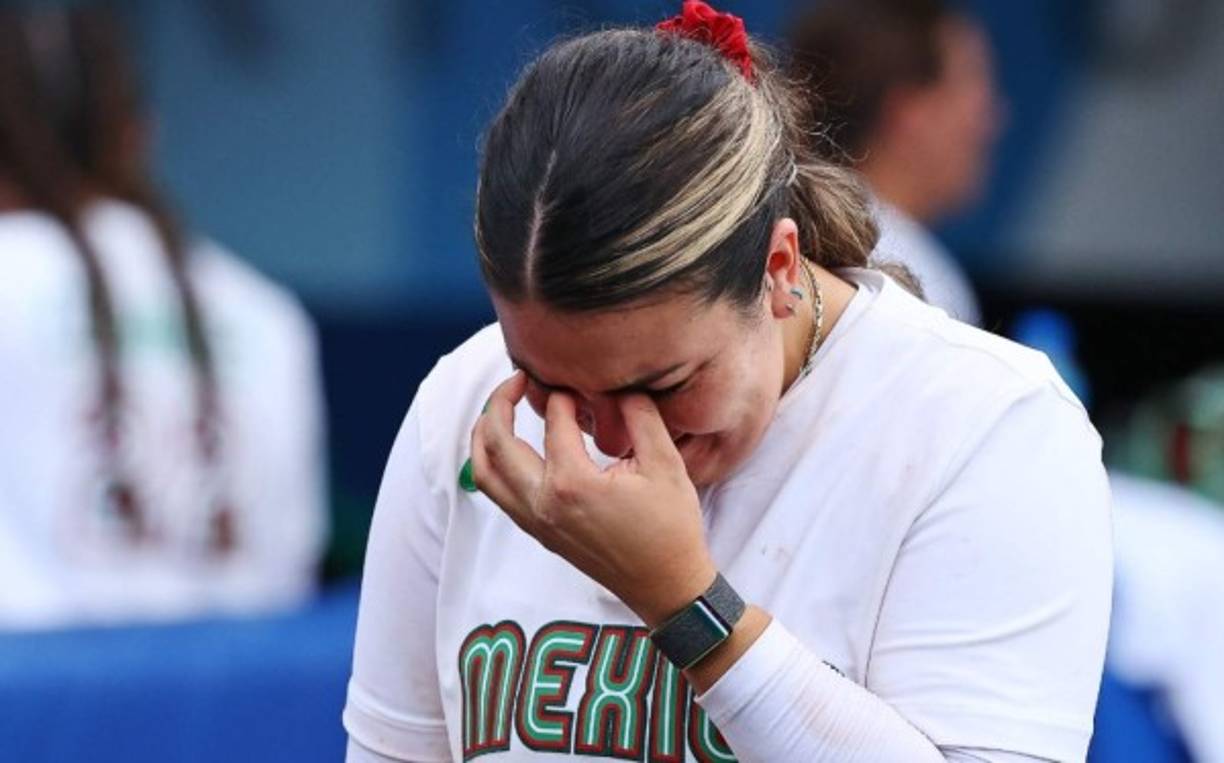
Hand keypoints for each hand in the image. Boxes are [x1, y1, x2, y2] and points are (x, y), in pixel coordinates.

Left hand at [470, 371, 716, 626]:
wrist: (666, 585)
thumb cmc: (671, 527)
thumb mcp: (666, 464)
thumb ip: (640, 416)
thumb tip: (620, 385)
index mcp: (572, 484)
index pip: (552, 421)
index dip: (563, 395)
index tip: (577, 382)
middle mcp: (543, 503)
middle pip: (497, 442)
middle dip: (500, 402)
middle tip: (519, 377)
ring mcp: (536, 521)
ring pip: (484, 472)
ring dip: (483, 435)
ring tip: (498, 408)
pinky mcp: (538, 532)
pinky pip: (496, 494)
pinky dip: (491, 464)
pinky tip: (507, 447)